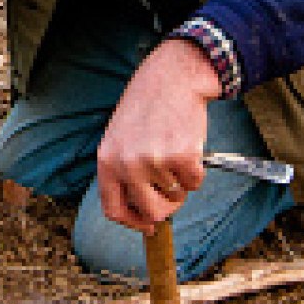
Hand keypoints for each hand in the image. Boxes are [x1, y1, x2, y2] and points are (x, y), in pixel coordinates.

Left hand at [93, 39, 221, 233]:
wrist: (172, 77)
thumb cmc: (147, 107)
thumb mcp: (120, 138)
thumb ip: (124, 172)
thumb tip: (144, 218)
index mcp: (106, 161)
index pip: (113, 209)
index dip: (133, 222)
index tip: (147, 226)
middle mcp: (127, 165)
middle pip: (152, 212)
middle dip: (167, 206)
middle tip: (173, 186)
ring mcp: (154, 162)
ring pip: (177, 196)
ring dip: (181, 181)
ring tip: (174, 149)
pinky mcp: (182, 157)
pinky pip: (195, 183)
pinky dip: (197, 170)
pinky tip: (188, 143)